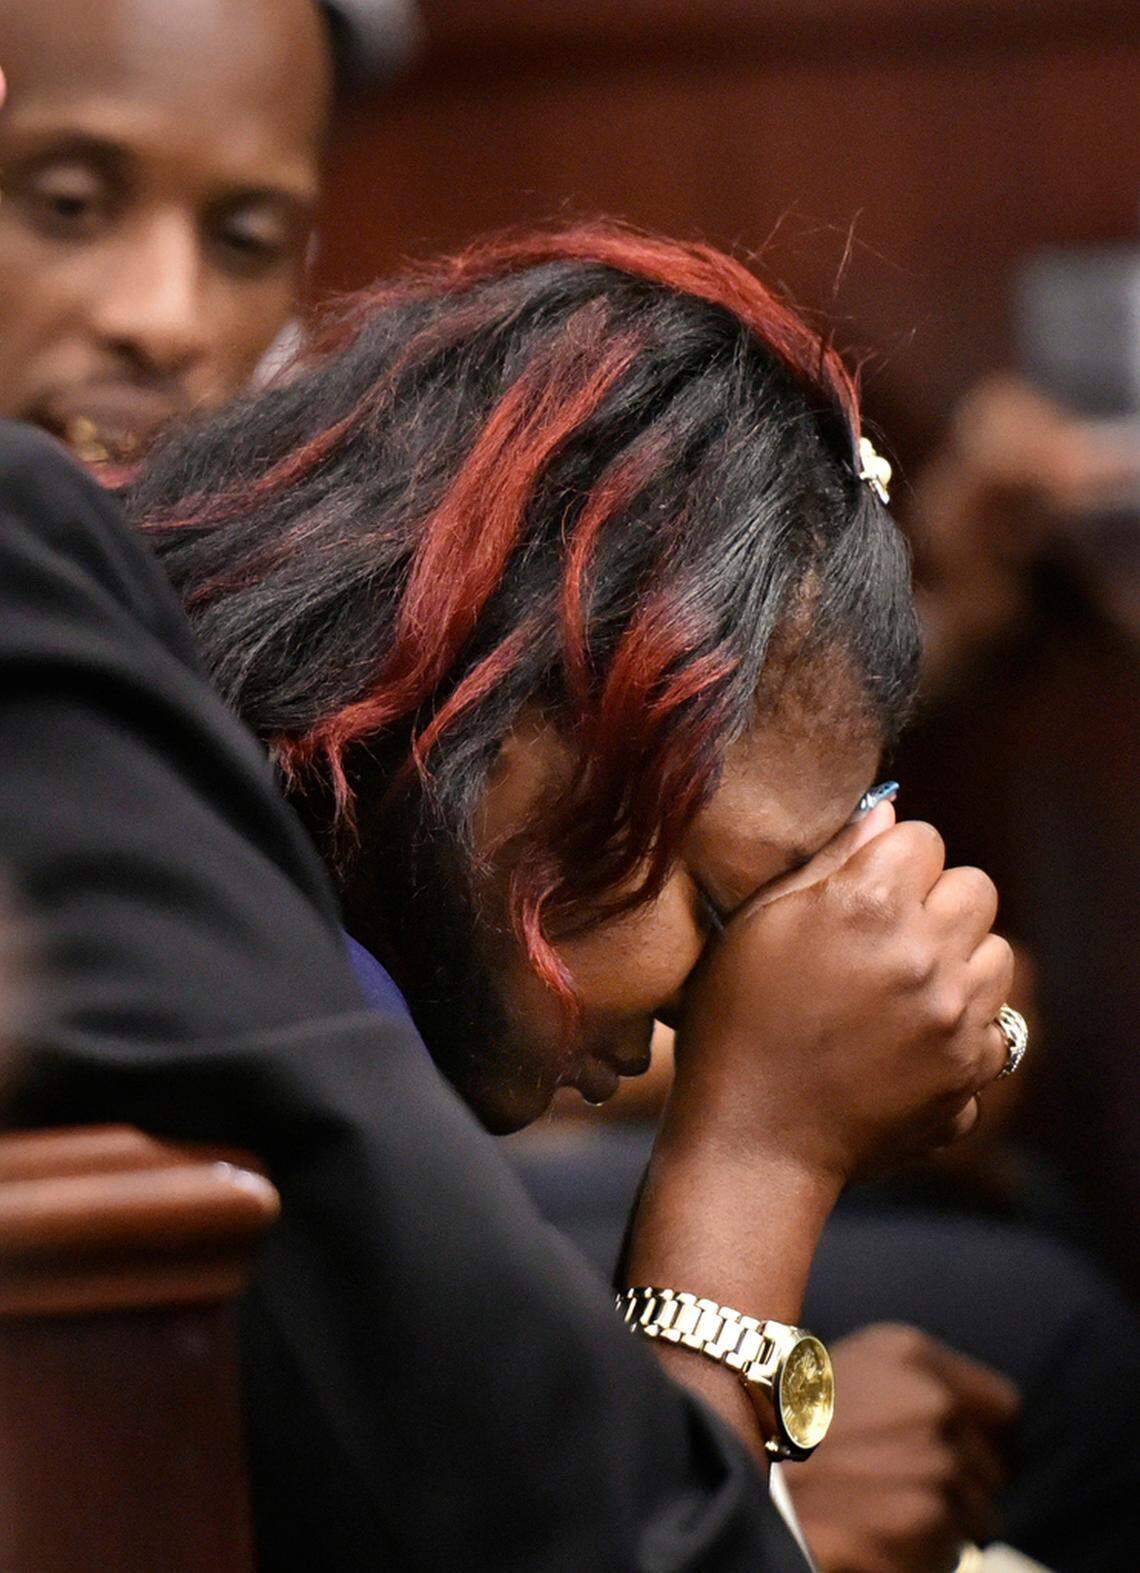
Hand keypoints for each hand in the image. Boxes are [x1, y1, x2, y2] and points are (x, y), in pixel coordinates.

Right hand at [663, 803, 1013, 1188]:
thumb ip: (829, 862)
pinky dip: (963, 1024)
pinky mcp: (971, 1068)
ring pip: (996, 953)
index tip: (862, 891)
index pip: (923, 839)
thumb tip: (885, 812)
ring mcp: (955, 1015)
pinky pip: (996, 1021)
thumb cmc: (735, 1022)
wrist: (755, 1139)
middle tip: (887, 939)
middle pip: (974, 888)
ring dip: (957, 962)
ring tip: (901, 991)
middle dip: (936, 903)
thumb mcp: (760, 926)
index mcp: (868, 904)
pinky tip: (910, 1039)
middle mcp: (925, 953)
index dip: (890, 861)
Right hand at [785, 1324, 1019, 1572]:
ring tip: (882, 1511)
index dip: (994, 1441)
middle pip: (995, 1468)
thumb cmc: (796, 1433)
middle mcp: (933, 1401)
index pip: (1005, 1407)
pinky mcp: (928, 1519)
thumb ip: (921, 1387)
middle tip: (906, 1493)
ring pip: (980, 1515)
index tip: (978, 1461)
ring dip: (944, 1524)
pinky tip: (878, 1535)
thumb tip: (983, 1430)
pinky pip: (955, 1551)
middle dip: (964, 1488)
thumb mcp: (855, 1373)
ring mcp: (935, 1461)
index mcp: (912, 1355)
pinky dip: (925, 1554)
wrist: (746, 1483)